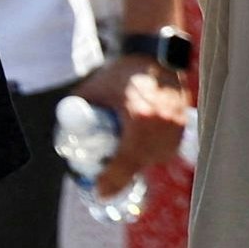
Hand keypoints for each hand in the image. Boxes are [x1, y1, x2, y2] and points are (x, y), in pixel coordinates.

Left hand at [70, 56, 191, 193]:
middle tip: (105, 174)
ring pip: (152, 160)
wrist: (154, 56)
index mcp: (140, 118)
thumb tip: (66, 137)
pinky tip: (140, 137)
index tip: (99, 191)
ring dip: (137, 160)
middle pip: (138, 165)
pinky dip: (150, 151)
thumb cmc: (121, 72)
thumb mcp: (94, 90)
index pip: (125, 162)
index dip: (111, 181)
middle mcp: (162, 126)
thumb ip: (78, 113)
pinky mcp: (182, 129)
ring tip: (124, 143)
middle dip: (120, 172)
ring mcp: (175, 129)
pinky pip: (163, 152)